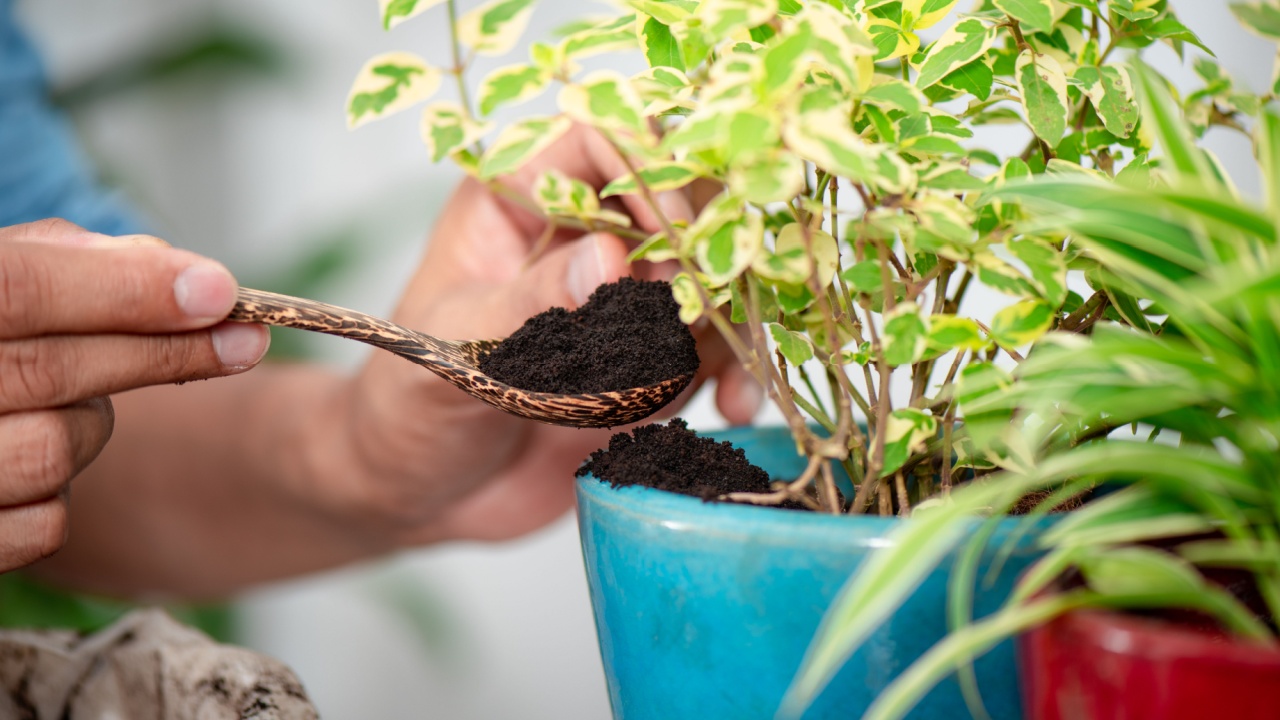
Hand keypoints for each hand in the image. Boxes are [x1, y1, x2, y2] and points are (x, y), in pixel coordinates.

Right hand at [0, 219, 268, 571]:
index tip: (220, 290)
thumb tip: (176, 272)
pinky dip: (60, 496)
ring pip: (55, 451)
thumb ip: (65, 261)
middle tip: (247, 339)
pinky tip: (35, 458)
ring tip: (66, 401)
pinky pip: (45, 526)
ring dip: (91, 425)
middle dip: (164, 352)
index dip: (126, 289)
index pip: (22, 290)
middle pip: (52, 372)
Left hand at [309, 128, 759, 546]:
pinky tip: (735, 407)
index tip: (671, 237)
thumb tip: (613, 259)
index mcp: (516, 201)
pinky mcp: (650, 357)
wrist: (419, 494)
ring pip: (708, 275)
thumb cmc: (404, 409)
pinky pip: (715, 346)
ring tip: (717, 380)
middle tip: (704, 314)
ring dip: (727, 322)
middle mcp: (580, 237)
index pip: (600, 142)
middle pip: (678, 201)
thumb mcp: (452, 351)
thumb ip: (530, 305)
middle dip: (705, 254)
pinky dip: (738, 372)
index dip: (647, 172)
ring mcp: (623, 299)